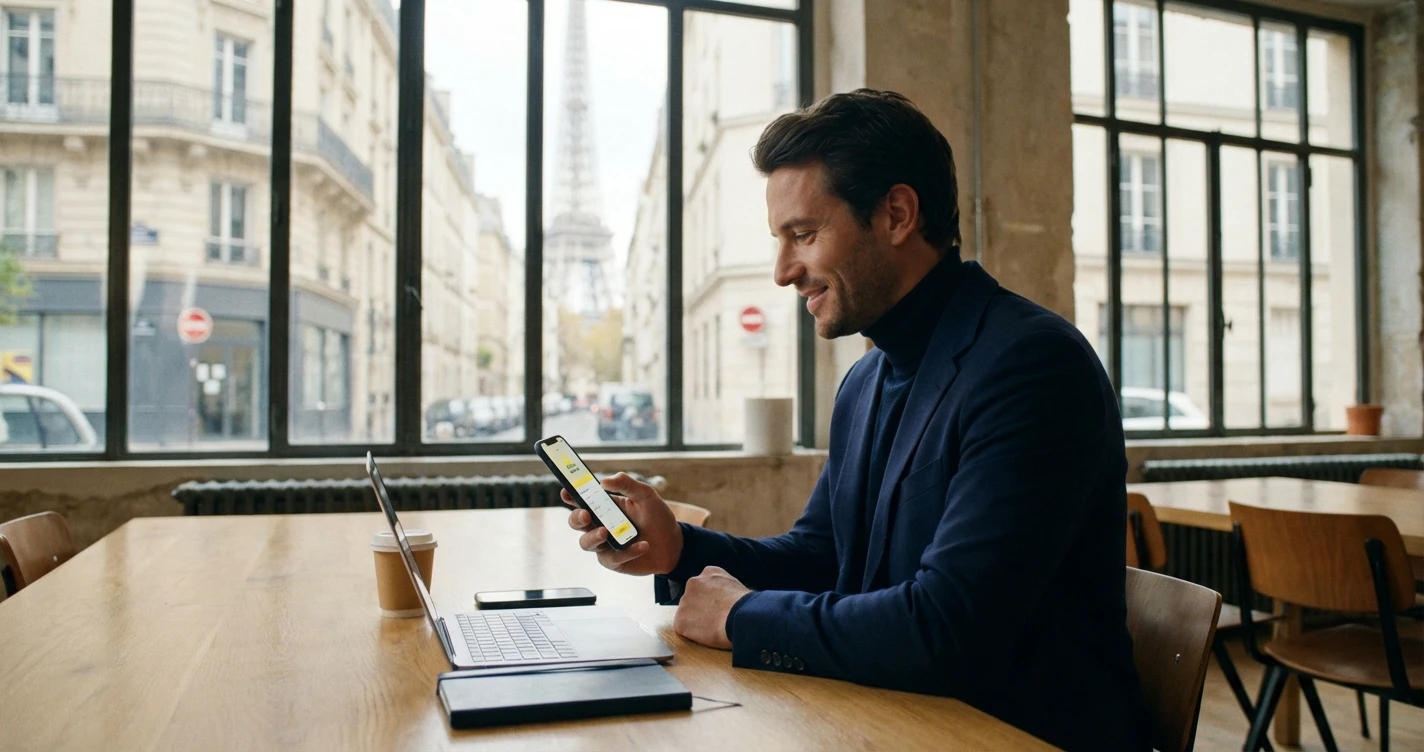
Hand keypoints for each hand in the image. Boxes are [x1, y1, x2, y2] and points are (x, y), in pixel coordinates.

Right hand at [563, 472, 683, 575]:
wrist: (673, 544)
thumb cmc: (657, 517)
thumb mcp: (646, 495)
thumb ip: (627, 484)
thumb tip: (604, 481)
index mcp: (604, 507)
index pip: (582, 500)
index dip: (571, 496)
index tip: (566, 492)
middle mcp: (600, 525)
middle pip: (576, 522)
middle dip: (577, 518)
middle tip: (586, 515)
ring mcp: (605, 545)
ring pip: (586, 543)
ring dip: (593, 537)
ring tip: (606, 532)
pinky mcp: (614, 561)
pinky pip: (612, 558)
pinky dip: (628, 551)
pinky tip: (643, 545)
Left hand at [673, 566, 749, 649]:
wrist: (741, 616)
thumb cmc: (746, 605)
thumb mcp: (736, 586)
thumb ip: (723, 588)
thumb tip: (723, 599)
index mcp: (709, 572)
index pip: (703, 586)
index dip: (710, 600)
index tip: (718, 608)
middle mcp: (693, 582)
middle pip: (692, 599)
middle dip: (700, 609)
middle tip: (714, 619)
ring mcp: (685, 601)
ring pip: (687, 614)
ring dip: (696, 621)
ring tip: (713, 628)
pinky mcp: (680, 620)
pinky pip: (683, 629)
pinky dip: (692, 634)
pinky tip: (707, 634)